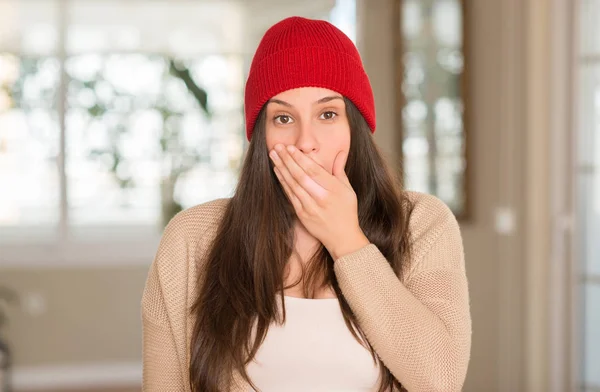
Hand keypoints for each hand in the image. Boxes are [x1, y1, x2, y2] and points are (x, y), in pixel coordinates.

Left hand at [269, 144, 369, 259]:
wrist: (342, 237)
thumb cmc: (347, 211)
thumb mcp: (348, 189)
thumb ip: (340, 169)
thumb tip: (340, 152)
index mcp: (334, 190)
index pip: (314, 170)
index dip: (300, 158)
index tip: (291, 147)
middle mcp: (321, 198)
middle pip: (300, 176)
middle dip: (287, 160)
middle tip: (277, 146)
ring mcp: (310, 208)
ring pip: (293, 185)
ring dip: (282, 169)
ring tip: (274, 155)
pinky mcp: (302, 215)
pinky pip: (290, 195)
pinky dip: (283, 182)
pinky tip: (277, 171)